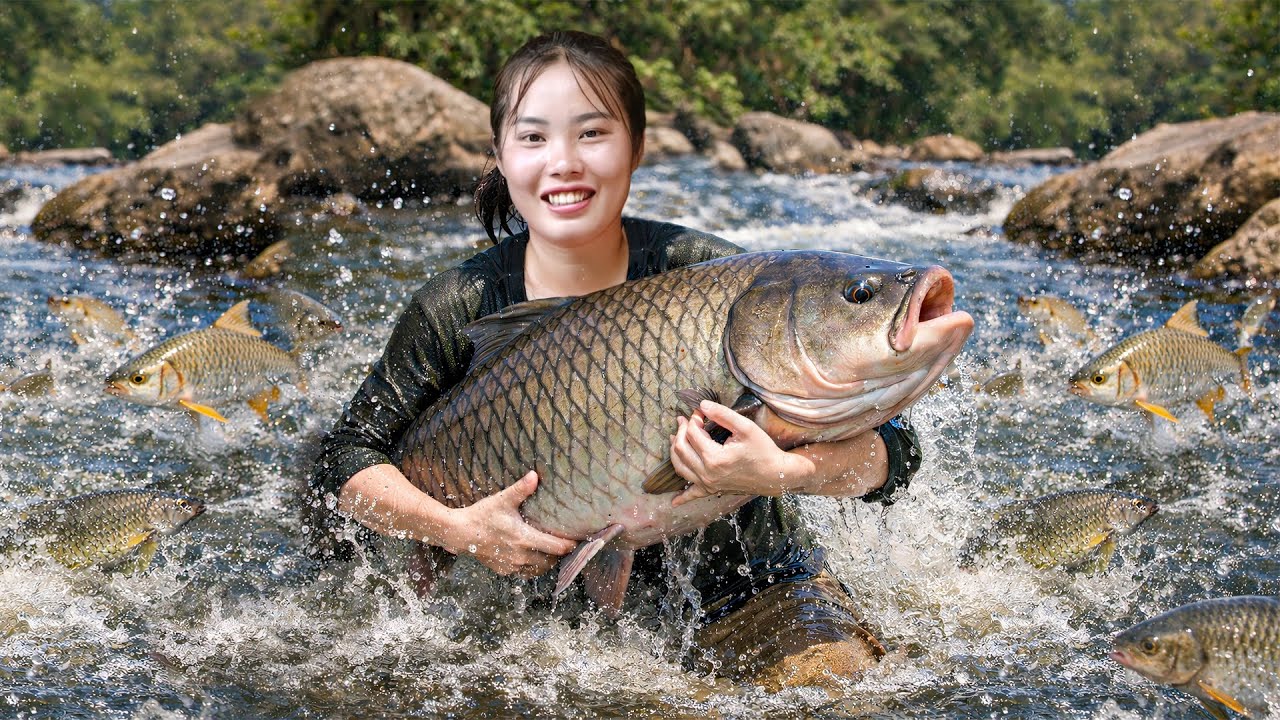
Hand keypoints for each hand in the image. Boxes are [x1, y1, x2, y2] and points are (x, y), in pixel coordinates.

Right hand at [443, 471, 577, 577]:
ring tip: (552, 551)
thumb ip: (521, 489)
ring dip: (547, 562)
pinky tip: (533, 557)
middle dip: (560, 554)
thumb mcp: (502, 500)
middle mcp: (521, 556)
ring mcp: (512, 566)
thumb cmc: (481, 515)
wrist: (459, 533)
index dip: (570, 545)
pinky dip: (533, 567)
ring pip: (539, 569)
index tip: (578, 539)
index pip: (557, 548)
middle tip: (567, 544)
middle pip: (552, 561)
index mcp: (525, 539)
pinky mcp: (504, 570)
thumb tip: (535, 475)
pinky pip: (525, 573)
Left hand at [668, 400, 807, 506]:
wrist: (775, 474)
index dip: (693, 419)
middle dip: (681, 431)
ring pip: (680, 467)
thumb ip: (723, 415)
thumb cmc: (763, 450)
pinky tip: (673, 501)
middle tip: (684, 420)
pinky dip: (682, 497)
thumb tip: (702, 405)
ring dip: (674, 451)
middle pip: (682, 449)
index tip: (699, 411)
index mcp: (714, 458)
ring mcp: (708, 484)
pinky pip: (693, 494)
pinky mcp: (712, 490)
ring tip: (675, 437)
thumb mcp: (745, 427)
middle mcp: (707, 473)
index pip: (693, 433)